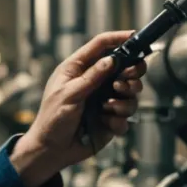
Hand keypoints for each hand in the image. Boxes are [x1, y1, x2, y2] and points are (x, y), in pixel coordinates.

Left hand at [10, 31, 145, 185]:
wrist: (52, 150)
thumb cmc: (52, 120)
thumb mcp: (69, 95)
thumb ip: (91, 77)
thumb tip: (112, 60)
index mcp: (78, 69)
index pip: (101, 46)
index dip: (118, 39)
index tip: (134, 36)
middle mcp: (95, 81)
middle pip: (125, 67)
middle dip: (131, 73)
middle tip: (124, 83)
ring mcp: (105, 99)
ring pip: (131, 92)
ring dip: (125, 100)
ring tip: (109, 106)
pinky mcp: (112, 118)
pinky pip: (127, 115)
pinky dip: (118, 119)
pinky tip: (105, 123)